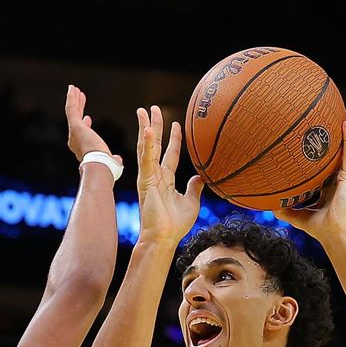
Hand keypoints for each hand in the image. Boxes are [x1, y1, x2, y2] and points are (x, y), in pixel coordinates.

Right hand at [65, 85, 122, 164]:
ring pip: (73, 112)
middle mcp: (75, 140)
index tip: (88, 118)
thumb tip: (118, 160)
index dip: (85, 124)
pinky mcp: (75, 125)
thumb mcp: (110, 161)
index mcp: (83, 148)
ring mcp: (74, 132)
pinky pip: (71, 109)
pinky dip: (71, 98)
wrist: (99, 165)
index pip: (83, 133)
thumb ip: (113, 159)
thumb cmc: (106, 166)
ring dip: (74, 100)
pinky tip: (72, 88)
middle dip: (79, 108)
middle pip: (76, 119)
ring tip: (75, 89)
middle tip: (81, 97)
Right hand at [136, 105, 203, 243]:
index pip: (170, 154)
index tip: (177, 124)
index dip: (174, 139)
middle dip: (154, 126)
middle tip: (153, 108)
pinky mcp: (145, 180)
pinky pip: (146, 159)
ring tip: (144, 111)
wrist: (164, 237)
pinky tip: (147, 130)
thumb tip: (201, 176)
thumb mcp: (191, 202)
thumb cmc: (175, 225)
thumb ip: (195, 188)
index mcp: (165, 180)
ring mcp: (148, 177)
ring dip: (146, 128)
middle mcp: (155, 175)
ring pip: (147, 147)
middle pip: (154, 145)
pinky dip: (147, 144)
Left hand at [273, 112, 345, 242]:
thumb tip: (270, 206)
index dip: (329, 152)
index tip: (322, 139)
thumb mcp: (297, 216)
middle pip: (343, 153)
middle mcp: (341, 179)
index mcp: (331, 186)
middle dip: (343, 136)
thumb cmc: (320, 229)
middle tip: (340, 119)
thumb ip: (286, 210)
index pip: (331, 164)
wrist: (334, 235)